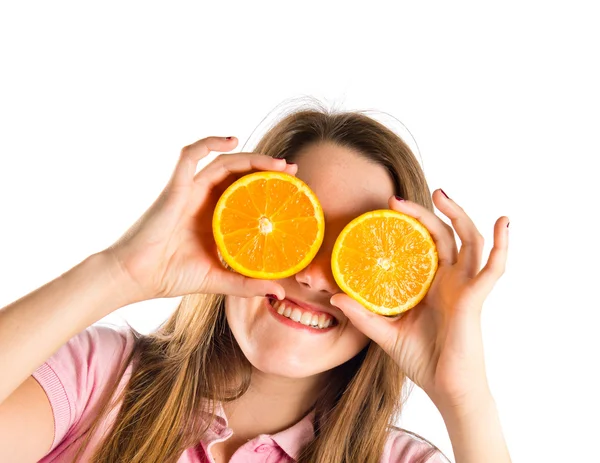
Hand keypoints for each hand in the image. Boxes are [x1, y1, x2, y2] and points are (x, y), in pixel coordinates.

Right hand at [105, 136, 293, 301]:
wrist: (135, 277)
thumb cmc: (170, 276)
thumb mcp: (218, 280)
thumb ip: (246, 284)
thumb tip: (279, 291)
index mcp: (215, 219)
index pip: (246, 194)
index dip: (269, 188)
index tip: (294, 189)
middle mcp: (204, 201)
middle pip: (240, 175)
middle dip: (267, 169)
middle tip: (293, 172)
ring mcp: (189, 191)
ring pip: (223, 163)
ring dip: (251, 158)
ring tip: (278, 163)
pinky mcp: (175, 187)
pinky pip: (190, 156)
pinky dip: (209, 143)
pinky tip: (231, 140)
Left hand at [330, 190, 508, 409]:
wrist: (445, 388)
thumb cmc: (422, 360)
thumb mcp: (385, 332)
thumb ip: (362, 315)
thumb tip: (334, 296)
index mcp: (429, 284)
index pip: (421, 244)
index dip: (409, 225)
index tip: (385, 209)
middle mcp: (449, 280)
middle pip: (442, 234)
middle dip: (424, 213)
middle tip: (396, 200)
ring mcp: (464, 286)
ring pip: (469, 240)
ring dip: (459, 214)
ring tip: (441, 194)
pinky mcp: (475, 297)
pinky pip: (494, 267)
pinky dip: (502, 245)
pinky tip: (503, 223)